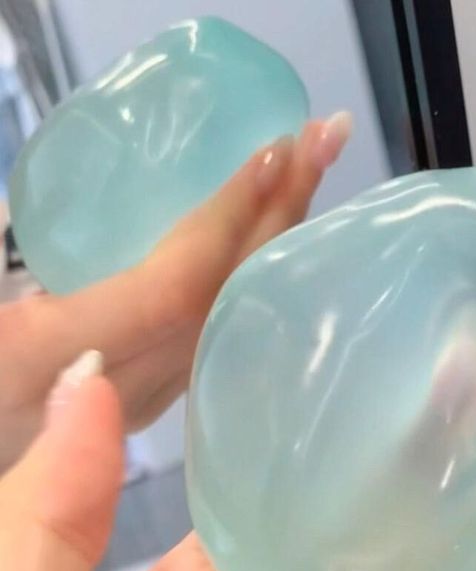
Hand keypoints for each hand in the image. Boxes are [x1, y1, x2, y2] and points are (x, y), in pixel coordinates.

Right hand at [0, 112, 351, 471]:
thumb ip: (19, 247)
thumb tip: (77, 201)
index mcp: (47, 355)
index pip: (174, 289)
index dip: (228, 221)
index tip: (275, 154)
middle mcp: (114, 393)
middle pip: (224, 303)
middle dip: (279, 216)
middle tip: (324, 138)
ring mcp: (141, 404)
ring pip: (230, 319)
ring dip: (274, 242)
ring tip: (310, 171)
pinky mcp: (152, 400)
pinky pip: (217, 331)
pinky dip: (250, 275)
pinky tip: (272, 231)